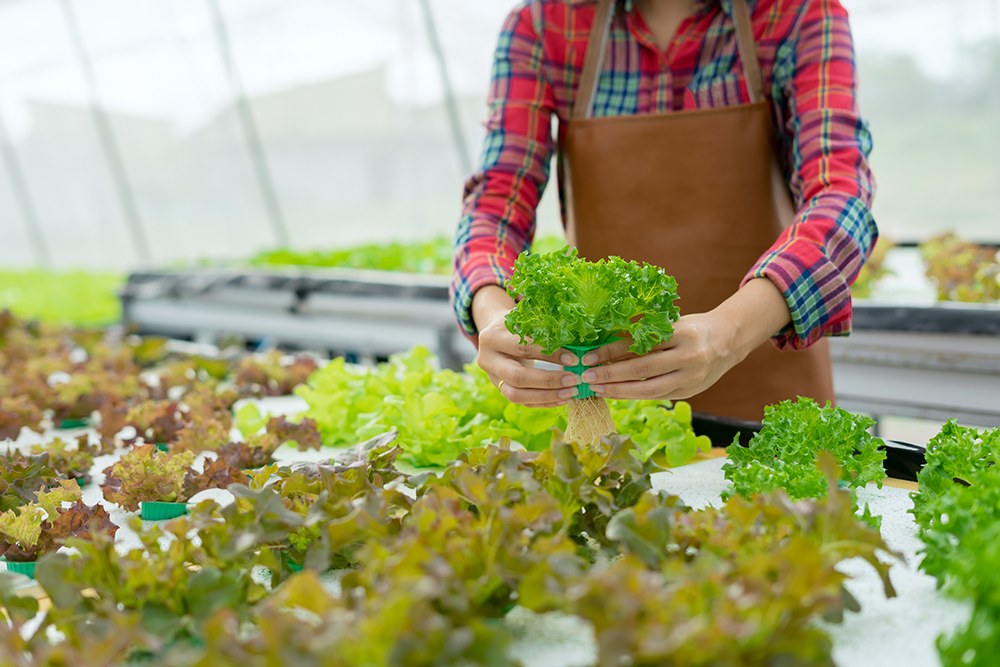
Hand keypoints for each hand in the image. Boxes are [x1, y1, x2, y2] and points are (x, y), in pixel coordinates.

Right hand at [472, 285, 582, 406]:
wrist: (494, 334)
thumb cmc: (515, 323)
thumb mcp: (524, 319)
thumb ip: (542, 329)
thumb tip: (575, 343)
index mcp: (492, 337)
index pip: (523, 349)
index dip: (549, 355)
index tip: (574, 359)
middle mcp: (487, 360)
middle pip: (518, 377)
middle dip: (549, 381)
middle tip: (574, 380)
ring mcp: (492, 378)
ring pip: (517, 396)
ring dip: (547, 396)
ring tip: (571, 392)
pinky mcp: (500, 389)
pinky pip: (522, 402)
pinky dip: (544, 402)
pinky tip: (562, 399)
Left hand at [578, 278, 791, 400]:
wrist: (729, 340)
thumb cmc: (692, 327)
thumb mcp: (670, 323)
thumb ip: (644, 334)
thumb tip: (604, 344)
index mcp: (682, 333)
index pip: (639, 344)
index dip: (611, 351)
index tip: (590, 356)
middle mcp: (689, 357)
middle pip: (642, 370)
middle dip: (610, 375)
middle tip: (587, 377)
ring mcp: (691, 378)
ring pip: (649, 390)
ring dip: (619, 391)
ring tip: (598, 390)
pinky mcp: (690, 392)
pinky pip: (657, 396)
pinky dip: (634, 396)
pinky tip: (617, 393)